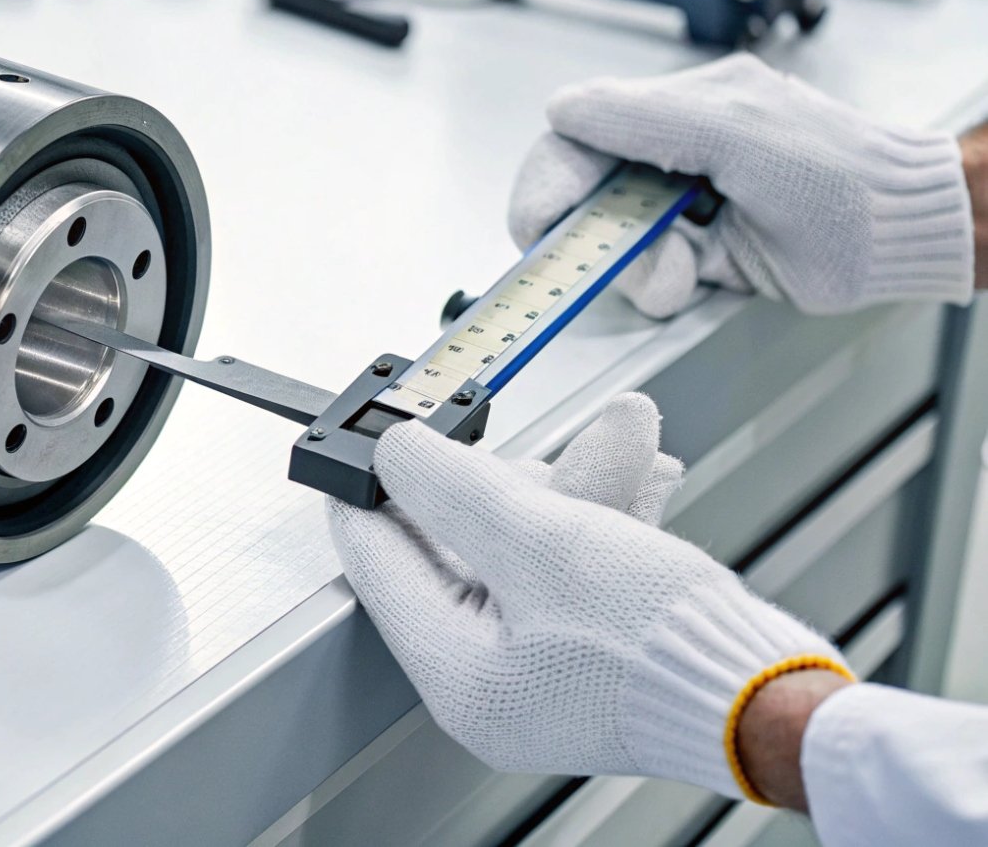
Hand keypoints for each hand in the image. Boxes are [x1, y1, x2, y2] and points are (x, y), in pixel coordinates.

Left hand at [327, 393, 848, 799]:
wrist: (774, 697)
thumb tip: (394, 450)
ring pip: (524, 545)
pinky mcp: (587, 647)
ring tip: (626, 440)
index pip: (378, 562)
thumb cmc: (662, 648)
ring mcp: (539, 665)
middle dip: (506, 481)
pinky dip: (598, 518)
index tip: (363, 439)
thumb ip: (456, 489)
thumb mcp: (542, 542)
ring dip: (571, 487)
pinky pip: (568, 565)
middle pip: (457, 546)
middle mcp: (489, 678)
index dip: (370, 490)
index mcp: (455, 671)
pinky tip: (639, 477)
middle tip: (539, 439)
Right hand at [508, 54, 975, 317]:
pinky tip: (698, 269)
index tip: (538, 223)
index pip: (575, 138)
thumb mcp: (733, 130)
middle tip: (603, 257)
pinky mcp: (698, 255)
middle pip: (585, 196)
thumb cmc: (840, 175)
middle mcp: (670, 155)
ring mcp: (683, 208)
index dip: (547, 181)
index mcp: (674, 111)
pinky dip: (662, 283)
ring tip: (683, 266)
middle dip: (594, 234)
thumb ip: (641, 116)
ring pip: (613, 245)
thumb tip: (563, 110)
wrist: (900, 234)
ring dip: (639, 264)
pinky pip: (648, 275)